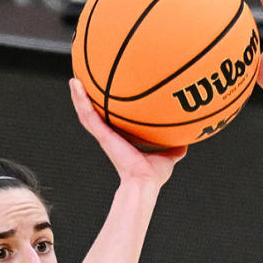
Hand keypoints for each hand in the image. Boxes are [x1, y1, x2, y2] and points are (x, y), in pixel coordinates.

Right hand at [70, 78, 185, 184]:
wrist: (143, 183)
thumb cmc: (152, 176)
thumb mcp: (168, 157)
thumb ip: (175, 148)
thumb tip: (188, 141)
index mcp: (121, 140)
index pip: (111, 122)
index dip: (106, 110)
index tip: (103, 96)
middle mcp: (110, 137)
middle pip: (96, 115)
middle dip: (88, 100)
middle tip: (83, 83)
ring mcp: (104, 136)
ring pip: (87, 113)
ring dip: (79, 97)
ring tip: (74, 80)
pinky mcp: (103, 135)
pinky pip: (88, 115)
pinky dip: (80, 100)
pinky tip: (76, 85)